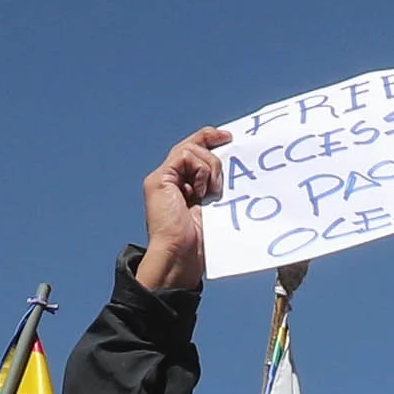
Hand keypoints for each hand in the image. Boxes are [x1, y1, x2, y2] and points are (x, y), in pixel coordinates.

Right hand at [133, 127, 228, 290]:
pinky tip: (201, 191)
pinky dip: (200, 170)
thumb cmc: (199, 242)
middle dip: (210, 139)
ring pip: (190, 149)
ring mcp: (162, 179)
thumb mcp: (213, 206)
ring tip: (214, 190)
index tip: (228, 138)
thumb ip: (215, 187)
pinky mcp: (158, 180)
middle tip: (229, 140)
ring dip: (210, 165)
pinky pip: (184, 156)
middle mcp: (170, 179)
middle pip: (190, 146)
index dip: (209, 140)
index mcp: (182, 186)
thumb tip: (234, 169)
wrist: (181, 255)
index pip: (194, 154)